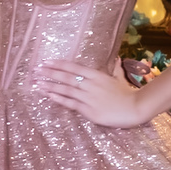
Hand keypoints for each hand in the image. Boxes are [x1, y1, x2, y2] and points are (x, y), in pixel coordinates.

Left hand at [36, 58, 154, 126]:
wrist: (135, 108)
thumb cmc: (127, 94)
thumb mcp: (119, 79)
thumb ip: (115, 69)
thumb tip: (117, 59)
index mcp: (97, 75)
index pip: (73, 67)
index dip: (59, 64)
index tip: (46, 61)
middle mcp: (90, 84)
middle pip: (66, 77)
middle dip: (50, 73)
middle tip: (36, 69)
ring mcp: (88, 97)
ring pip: (65, 90)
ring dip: (50, 86)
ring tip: (37, 84)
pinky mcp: (88, 110)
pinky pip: (70, 103)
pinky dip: (59, 99)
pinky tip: (49, 95)